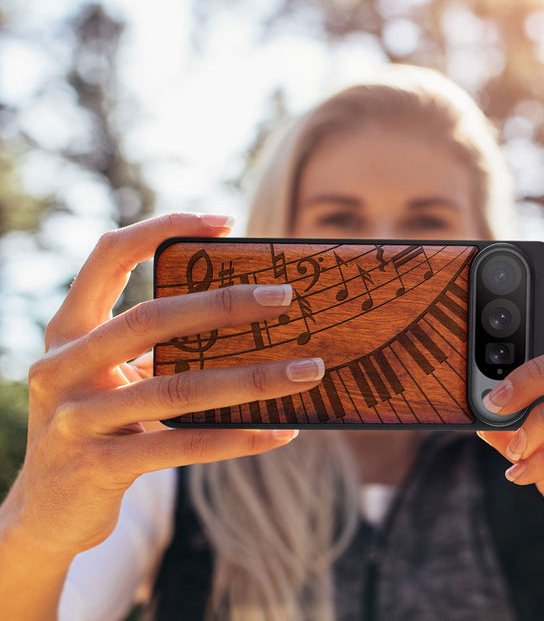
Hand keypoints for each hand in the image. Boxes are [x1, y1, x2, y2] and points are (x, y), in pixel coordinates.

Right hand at [3, 213, 324, 560]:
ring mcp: (76, 419)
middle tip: (285, 296)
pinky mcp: (98, 467)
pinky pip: (182, 446)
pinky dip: (237, 438)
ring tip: (307, 371)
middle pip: (151, 318)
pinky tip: (280, 431)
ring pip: (177, 388)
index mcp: (68, 330)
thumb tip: (248, 319)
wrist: (46, 511)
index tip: (224, 222)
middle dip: (224, 304)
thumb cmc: (98, 424)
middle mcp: (62, 367)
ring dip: (252, 378)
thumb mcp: (112, 376)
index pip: (108, 255)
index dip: (162, 228)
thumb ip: (156, 347)